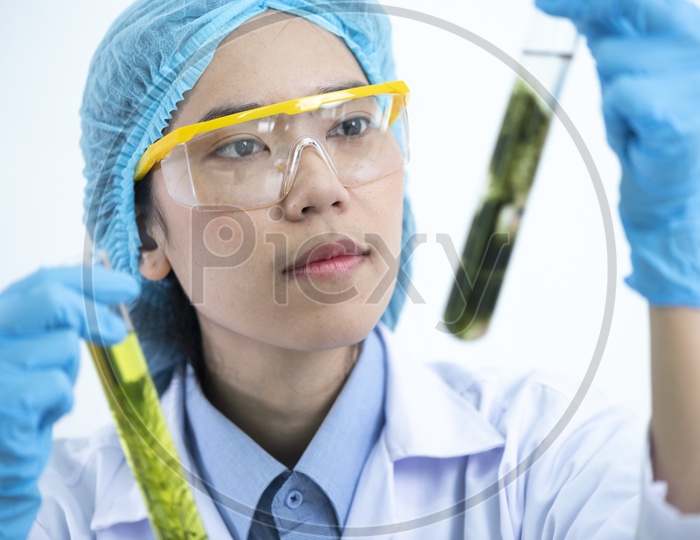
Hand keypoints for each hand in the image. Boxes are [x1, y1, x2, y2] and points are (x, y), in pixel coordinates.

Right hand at [0, 266, 138, 538]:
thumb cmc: (10, 403)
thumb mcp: (26, 353)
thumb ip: (50, 324)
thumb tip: (105, 301)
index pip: (38, 282)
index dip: (88, 281)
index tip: (125, 287)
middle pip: (51, 302)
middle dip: (93, 313)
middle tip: (118, 330)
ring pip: (63, 346)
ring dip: (66, 371)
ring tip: (42, 393)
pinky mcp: (8, 404)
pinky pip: (60, 387)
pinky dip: (60, 402)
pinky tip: (37, 417)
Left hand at [536, 0, 699, 305]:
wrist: (675, 189)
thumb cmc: (650, 128)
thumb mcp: (625, 69)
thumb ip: (608, 30)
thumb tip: (562, 1)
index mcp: (684, 30)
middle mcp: (697, 43)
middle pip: (633, 1)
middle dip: (585, 4)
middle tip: (542, 2)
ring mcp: (695, 76)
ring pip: (612, 58)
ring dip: (610, 90)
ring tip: (632, 115)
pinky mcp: (680, 113)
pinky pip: (620, 95)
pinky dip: (616, 117)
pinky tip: (638, 134)